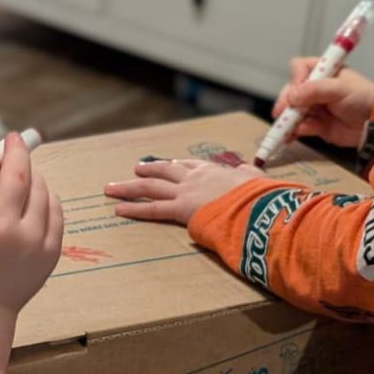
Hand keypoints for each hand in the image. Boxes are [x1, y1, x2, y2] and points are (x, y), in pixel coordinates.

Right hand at [0, 132, 63, 366]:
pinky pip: (55, 211)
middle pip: (17, 174)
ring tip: (24, 175)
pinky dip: (47, 199)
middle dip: (18, 154)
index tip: (0, 144)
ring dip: (33, 176)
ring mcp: (30, 241)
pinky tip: (38, 196)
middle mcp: (1, 227)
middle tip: (16, 143)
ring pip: (40, 189)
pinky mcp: (49, 252)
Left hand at [104, 158, 264, 225]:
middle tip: (136, 169)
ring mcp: (186, 192)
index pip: (191, 165)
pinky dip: (134, 208)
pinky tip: (118, 209)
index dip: (178, 166)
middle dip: (149, 169)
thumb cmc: (261, 197)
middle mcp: (196, 177)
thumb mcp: (259, 180)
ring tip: (112, 187)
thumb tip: (248, 169)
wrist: (256, 207)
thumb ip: (250, 174)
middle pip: (165, 171)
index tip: (170, 164)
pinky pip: (152, 208)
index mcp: (216, 170)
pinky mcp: (180, 209)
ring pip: (151, 186)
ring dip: (129, 186)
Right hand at [274, 58, 373, 147]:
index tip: (296, 90)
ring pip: (292, 111)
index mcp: (323, 72)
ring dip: (286, 120)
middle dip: (285, 103)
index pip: (299, 68)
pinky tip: (290, 137)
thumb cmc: (362, 98)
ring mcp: (314, 107)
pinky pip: (299, 128)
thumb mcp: (339, 89)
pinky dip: (293, 132)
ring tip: (284, 130)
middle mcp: (315, 88)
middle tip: (282, 114)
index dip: (295, 77)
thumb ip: (314, 90)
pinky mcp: (316, 125)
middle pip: (291, 91)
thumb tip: (290, 97)